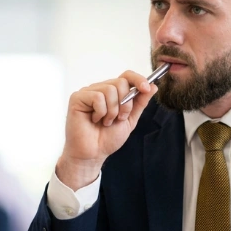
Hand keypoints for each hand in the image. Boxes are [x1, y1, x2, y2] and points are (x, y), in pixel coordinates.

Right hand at [56, 71, 157, 189]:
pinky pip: (97, 97)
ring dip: (112, 111)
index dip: (138, 79)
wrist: (93, 154)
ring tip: (106, 122)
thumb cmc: (107, 139)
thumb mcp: (130, 119)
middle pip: (121, 82)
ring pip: (110, 89)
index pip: (126, 76)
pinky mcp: (77, 98)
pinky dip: (101, 112)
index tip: (147, 88)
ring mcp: (88, 92)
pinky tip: (95, 120)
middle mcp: (100, 89)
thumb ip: (140, 102)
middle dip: (125, 104)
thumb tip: (153, 87)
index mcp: (113, 93)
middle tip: (119, 118)